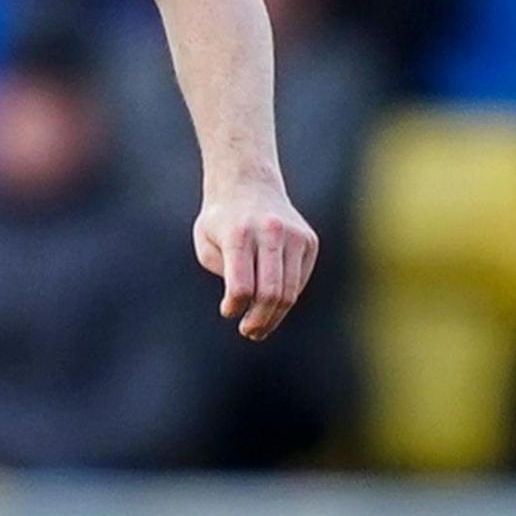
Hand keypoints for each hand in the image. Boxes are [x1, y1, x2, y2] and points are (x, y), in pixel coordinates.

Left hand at [193, 185, 317, 341]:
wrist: (249, 183)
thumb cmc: (221, 220)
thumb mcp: (206, 242)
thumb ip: (224, 272)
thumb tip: (247, 302)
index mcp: (239, 234)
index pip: (241, 287)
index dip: (234, 308)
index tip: (228, 311)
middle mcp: (271, 232)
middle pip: (270, 293)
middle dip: (258, 320)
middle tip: (248, 332)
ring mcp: (295, 236)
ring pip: (289, 292)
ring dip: (274, 317)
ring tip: (259, 328)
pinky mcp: (309, 241)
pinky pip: (299, 282)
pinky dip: (286, 298)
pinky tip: (271, 303)